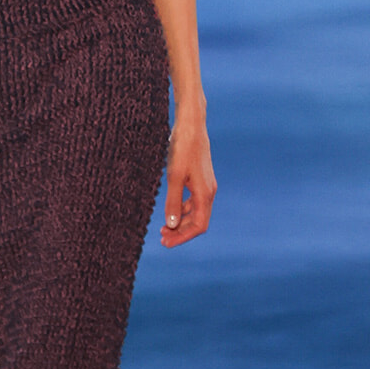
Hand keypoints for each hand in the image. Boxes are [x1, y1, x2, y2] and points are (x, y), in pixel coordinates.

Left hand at [161, 114, 215, 248]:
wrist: (191, 125)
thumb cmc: (182, 149)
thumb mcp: (174, 176)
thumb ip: (173, 202)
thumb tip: (171, 226)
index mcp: (205, 193)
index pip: (199, 225)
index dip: (183, 237)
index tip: (166, 243)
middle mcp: (208, 191)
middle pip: (198, 221)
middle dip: (180, 232)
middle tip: (161, 239)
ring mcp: (205, 185)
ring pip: (195, 212)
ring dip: (181, 222)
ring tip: (163, 229)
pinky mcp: (200, 178)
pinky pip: (193, 201)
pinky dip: (182, 210)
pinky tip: (170, 211)